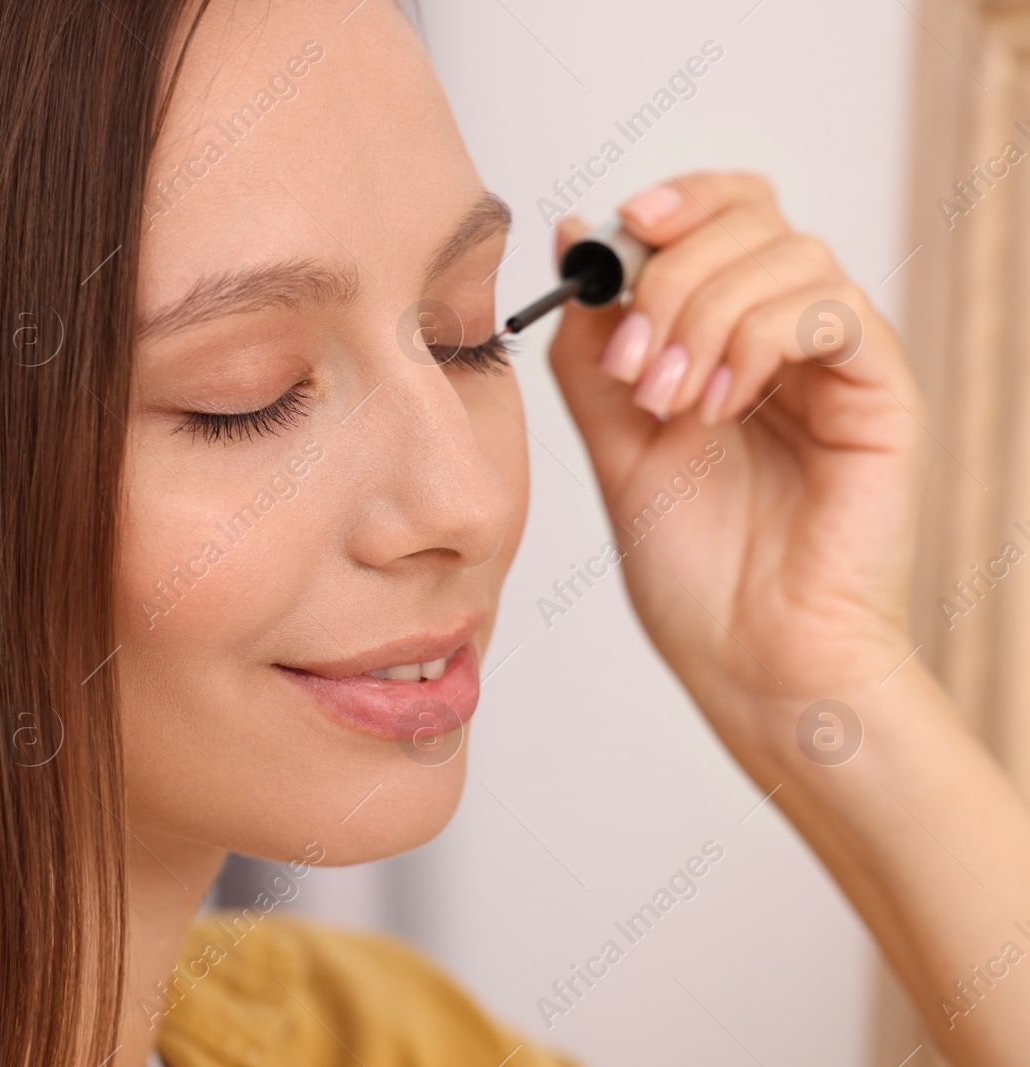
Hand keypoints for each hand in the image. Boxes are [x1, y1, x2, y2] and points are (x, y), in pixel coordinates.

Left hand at [547, 172, 925, 743]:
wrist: (753, 659)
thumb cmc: (695, 572)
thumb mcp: (612, 442)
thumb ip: (591, 346)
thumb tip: (574, 232)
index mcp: (730, 337)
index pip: (721, 213)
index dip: (671, 204)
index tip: (612, 238)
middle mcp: (790, 337)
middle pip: (752, 217)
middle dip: (669, 272)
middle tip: (632, 360)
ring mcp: (839, 362)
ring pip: (789, 252)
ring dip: (705, 314)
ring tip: (668, 401)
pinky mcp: (880, 393)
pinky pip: (830, 308)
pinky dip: (758, 339)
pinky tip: (720, 409)